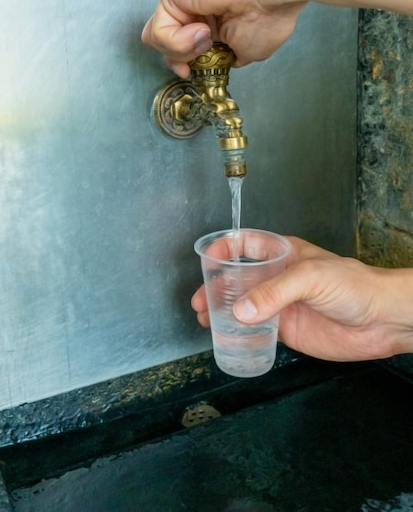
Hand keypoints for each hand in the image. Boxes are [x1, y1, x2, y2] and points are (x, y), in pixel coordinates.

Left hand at [141, 0, 305, 77]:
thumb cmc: (269, 11)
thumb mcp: (251, 51)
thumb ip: (229, 58)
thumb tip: (223, 63)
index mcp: (215, 23)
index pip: (184, 49)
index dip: (185, 64)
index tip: (194, 72)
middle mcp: (196, 12)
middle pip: (166, 45)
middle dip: (177, 60)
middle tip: (195, 63)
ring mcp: (183, 4)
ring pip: (158, 41)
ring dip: (181, 51)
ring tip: (207, 40)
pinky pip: (159, 32)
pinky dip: (179, 41)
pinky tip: (203, 31)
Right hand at [192, 236, 412, 360]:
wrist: (381, 320)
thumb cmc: (354, 285)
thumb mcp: (310, 278)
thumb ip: (274, 293)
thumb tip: (240, 311)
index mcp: (282, 254)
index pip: (245, 244)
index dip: (223, 248)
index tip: (207, 262)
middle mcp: (277, 277)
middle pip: (237, 278)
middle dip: (215, 287)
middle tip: (200, 302)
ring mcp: (281, 304)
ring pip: (243, 305)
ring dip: (223, 311)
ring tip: (205, 320)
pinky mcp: (287, 329)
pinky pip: (256, 330)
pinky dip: (239, 334)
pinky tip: (228, 338)